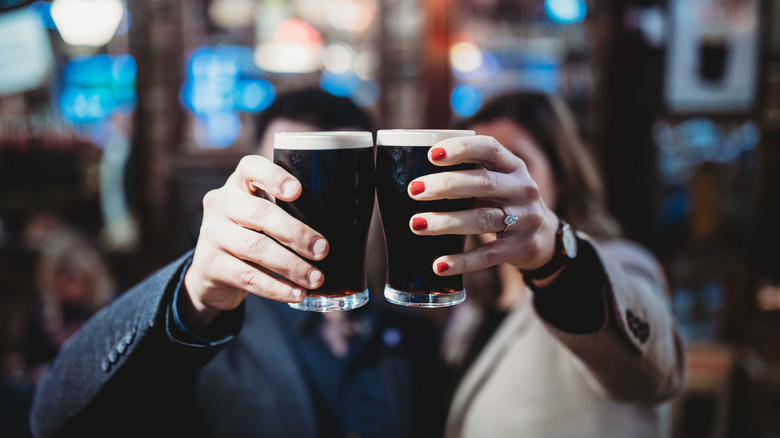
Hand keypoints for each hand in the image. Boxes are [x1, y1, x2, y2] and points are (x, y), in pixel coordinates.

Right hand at [181, 155, 327, 328]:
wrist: (212, 273)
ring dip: (291, 265)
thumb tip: (346, 222)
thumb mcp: (262, 215)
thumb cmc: (252, 235)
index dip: (274, 177)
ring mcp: (211, 234)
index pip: (250, 168)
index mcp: (238, 184)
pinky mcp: (210, 265)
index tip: (298, 191)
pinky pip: (247, 277)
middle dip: (296, 233)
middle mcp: (221, 204)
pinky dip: (276, 288)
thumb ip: (290, 210)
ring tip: (316, 278)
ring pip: (255, 247)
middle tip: (323, 249)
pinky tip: (296, 294)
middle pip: (259, 213)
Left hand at [407, 135, 559, 275]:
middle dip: (446, 185)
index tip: (431, 154)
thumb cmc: (504, 202)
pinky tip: (439, 265)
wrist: (544, 238)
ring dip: (447, 222)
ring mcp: (526, 219)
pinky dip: (462, 261)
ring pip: (483, 219)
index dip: (461, 149)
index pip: (489, 149)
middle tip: (414, 190)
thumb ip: (468, 172)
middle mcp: (523, 189)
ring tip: (416, 224)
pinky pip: (488, 255)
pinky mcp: (521, 248)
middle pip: (483, 184)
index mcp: (513, 166)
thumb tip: (408, 166)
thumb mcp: (497, 180)